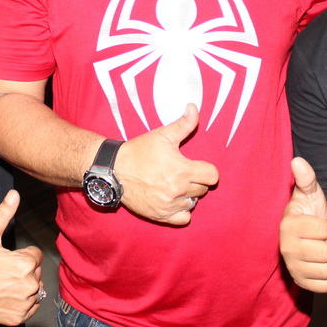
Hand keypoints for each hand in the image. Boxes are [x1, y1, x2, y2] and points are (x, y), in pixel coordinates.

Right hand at [0, 190, 44, 325]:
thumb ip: (4, 214)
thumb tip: (14, 194)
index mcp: (25, 264)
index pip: (35, 255)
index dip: (21, 254)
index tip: (5, 258)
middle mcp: (28, 285)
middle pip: (35, 272)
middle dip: (23, 270)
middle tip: (1, 271)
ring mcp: (23, 304)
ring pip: (34, 290)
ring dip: (24, 286)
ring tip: (2, 283)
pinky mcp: (16, 318)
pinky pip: (30, 308)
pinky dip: (22, 303)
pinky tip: (5, 296)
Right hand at [114, 103, 219, 225]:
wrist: (114, 170)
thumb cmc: (139, 151)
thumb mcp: (162, 134)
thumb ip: (184, 123)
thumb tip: (194, 107)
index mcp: (182, 170)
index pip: (212, 176)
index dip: (206, 169)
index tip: (196, 165)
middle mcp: (178, 190)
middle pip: (203, 189)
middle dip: (195, 180)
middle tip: (181, 172)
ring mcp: (169, 205)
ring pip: (193, 202)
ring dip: (188, 194)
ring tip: (175, 185)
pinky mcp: (160, 215)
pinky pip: (183, 218)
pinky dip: (182, 210)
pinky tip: (174, 200)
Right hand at [279, 157, 326, 292]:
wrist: (308, 237)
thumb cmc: (310, 212)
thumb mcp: (311, 194)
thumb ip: (307, 178)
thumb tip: (297, 160)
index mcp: (289, 225)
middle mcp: (287, 248)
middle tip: (324, 239)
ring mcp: (292, 267)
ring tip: (322, 251)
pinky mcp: (300, 282)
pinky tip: (325, 266)